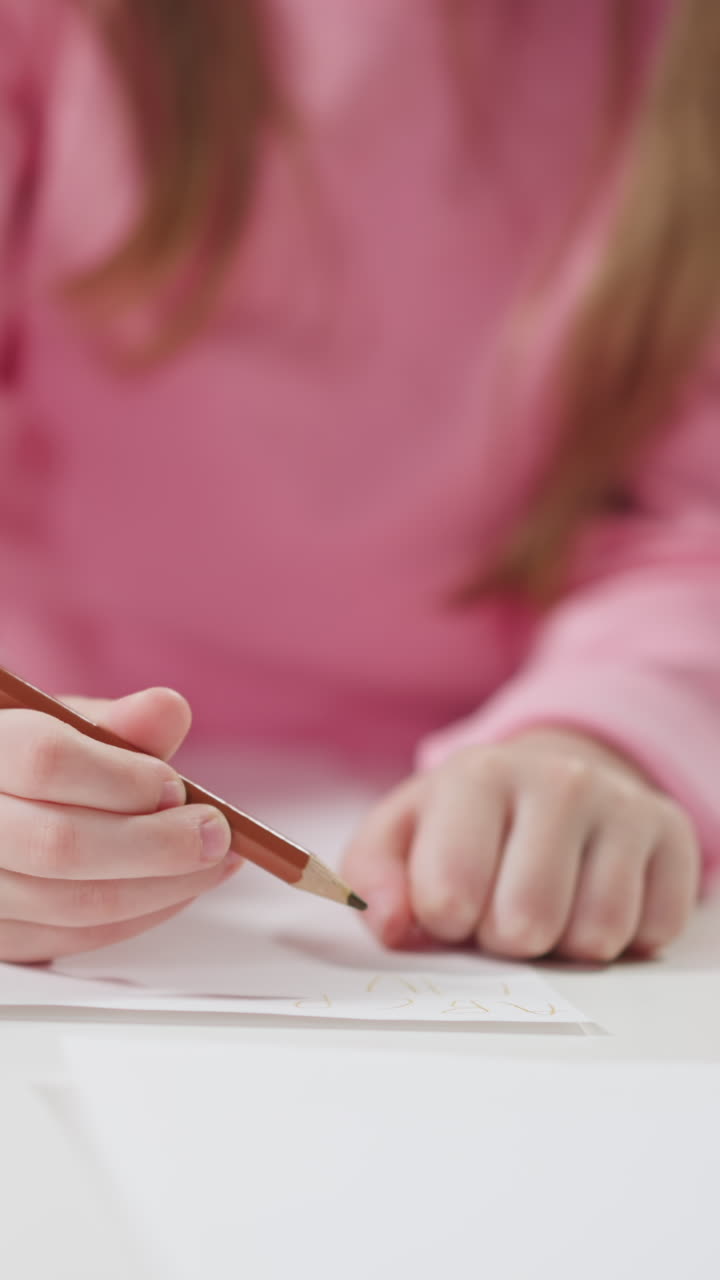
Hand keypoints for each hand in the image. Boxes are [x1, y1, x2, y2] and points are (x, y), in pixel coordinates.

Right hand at [0, 689, 239, 962]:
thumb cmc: (23, 761)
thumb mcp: (57, 723)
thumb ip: (114, 721)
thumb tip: (169, 710)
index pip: (47, 761)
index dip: (123, 778)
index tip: (174, 785)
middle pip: (61, 845)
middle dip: (157, 843)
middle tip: (214, 833)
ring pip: (72, 903)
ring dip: (160, 886)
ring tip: (211, 861)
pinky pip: (72, 940)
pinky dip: (137, 916)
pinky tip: (175, 888)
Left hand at [343, 729, 700, 961]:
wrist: (552, 778)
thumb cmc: (466, 824)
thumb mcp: (400, 837)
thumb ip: (371, 881)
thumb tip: (391, 926)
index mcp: (477, 775)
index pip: (449, 895)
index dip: (445, 921)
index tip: (449, 904)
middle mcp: (558, 780)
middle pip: (526, 925)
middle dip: (506, 939)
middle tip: (502, 909)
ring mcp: (622, 805)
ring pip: (595, 936)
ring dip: (563, 944)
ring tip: (548, 903)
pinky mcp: (673, 836)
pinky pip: (651, 932)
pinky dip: (621, 938)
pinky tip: (595, 897)